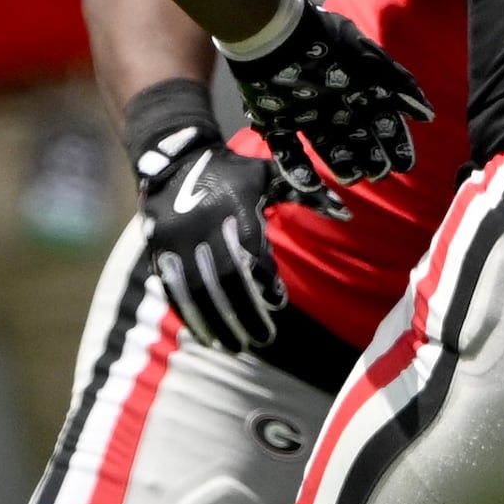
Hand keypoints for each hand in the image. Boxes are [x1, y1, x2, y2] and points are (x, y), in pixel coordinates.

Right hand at [128, 90, 326, 354]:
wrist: (173, 156)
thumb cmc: (231, 171)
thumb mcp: (268, 175)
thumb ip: (305, 194)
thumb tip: (347, 212)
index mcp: (234, 207)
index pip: (251, 253)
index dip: (265, 281)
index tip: (278, 302)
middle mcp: (203, 225)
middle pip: (224, 279)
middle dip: (243, 313)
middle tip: (262, 340)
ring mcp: (175, 239)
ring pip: (196, 289)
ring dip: (215, 321)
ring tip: (233, 346)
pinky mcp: (157, 248)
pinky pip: (172, 287)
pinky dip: (188, 312)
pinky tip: (203, 334)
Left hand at [227, 0, 435, 192]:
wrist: (273, 33)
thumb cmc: (325, 43)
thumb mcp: (370, 61)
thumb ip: (400, 87)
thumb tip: (428, 115)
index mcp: (358, 90)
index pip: (383, 122)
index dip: (395, 143)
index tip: (405, 165)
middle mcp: (335, 105)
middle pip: (358, 139)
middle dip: (371, 158)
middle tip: (380, 174)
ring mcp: (306, 115)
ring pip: (328, 148)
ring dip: (342, 164)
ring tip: (354, 177)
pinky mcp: (277, 122)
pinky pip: (288, 151)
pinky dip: (297, 169)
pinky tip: (311, 182)